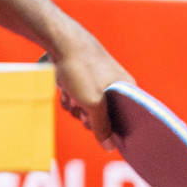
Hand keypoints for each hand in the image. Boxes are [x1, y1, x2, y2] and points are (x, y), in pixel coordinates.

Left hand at [47, 34, 132, 148]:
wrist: (59, 40)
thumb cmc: (81, 70)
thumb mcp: (93, 103)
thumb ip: (102, 126)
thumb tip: (110, 147)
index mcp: (127, 90)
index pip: (126, 120)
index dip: (112, 128)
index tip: (100, 131)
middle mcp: (115, 85)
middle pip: (102, 116)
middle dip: (87, 116)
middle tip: (81, 108)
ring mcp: (98, 81)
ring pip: (86, 107)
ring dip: (74, 105)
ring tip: (70, 93)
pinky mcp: (81, 77)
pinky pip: (75, 97)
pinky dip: (67, 96)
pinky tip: (63, 88)